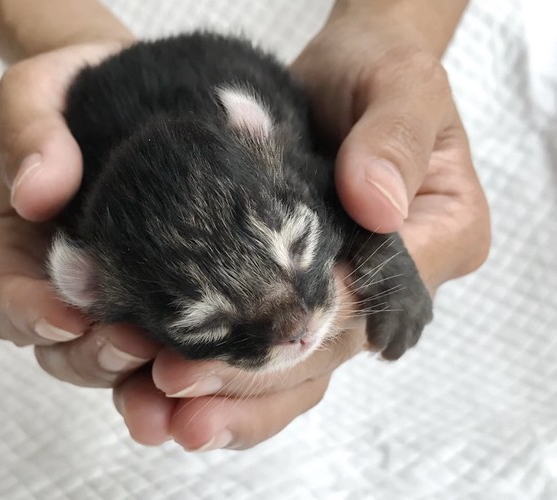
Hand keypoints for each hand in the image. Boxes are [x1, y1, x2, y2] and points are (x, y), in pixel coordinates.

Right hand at [0, 41, 163, 387]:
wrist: (130, 93)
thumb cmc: (73, 94)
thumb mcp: (35, 93)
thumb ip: (27, 131)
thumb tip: (36, 193)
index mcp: (15, 249)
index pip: (8, 302)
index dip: (31, 317)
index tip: (69, 315)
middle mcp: (58, 285)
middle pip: (61, 348)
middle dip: (94, 355)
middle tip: (136, 343)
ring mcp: (110, 296)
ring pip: (110, 360)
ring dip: (137, 368)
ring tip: (178, 357)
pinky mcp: (157, 295)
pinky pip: (159, 343)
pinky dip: (177, 358)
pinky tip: (209, 354)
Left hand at [112, 20, 489, 449]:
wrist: (343, 74)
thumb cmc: (380, 72)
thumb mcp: (400, 84)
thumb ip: (393, 138)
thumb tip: (374, 205)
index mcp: (437, 240)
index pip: (371, 299)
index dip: (303, 329)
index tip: (233, 342)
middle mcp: (390, 287)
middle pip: (324, 354)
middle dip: (251, 383)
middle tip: (178, 394)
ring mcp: (338, 295)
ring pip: (290, 370)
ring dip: (226, 398)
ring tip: (159, 415)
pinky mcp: (289, 289)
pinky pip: (259, 345)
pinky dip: (213, 372)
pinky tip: (155, 388)